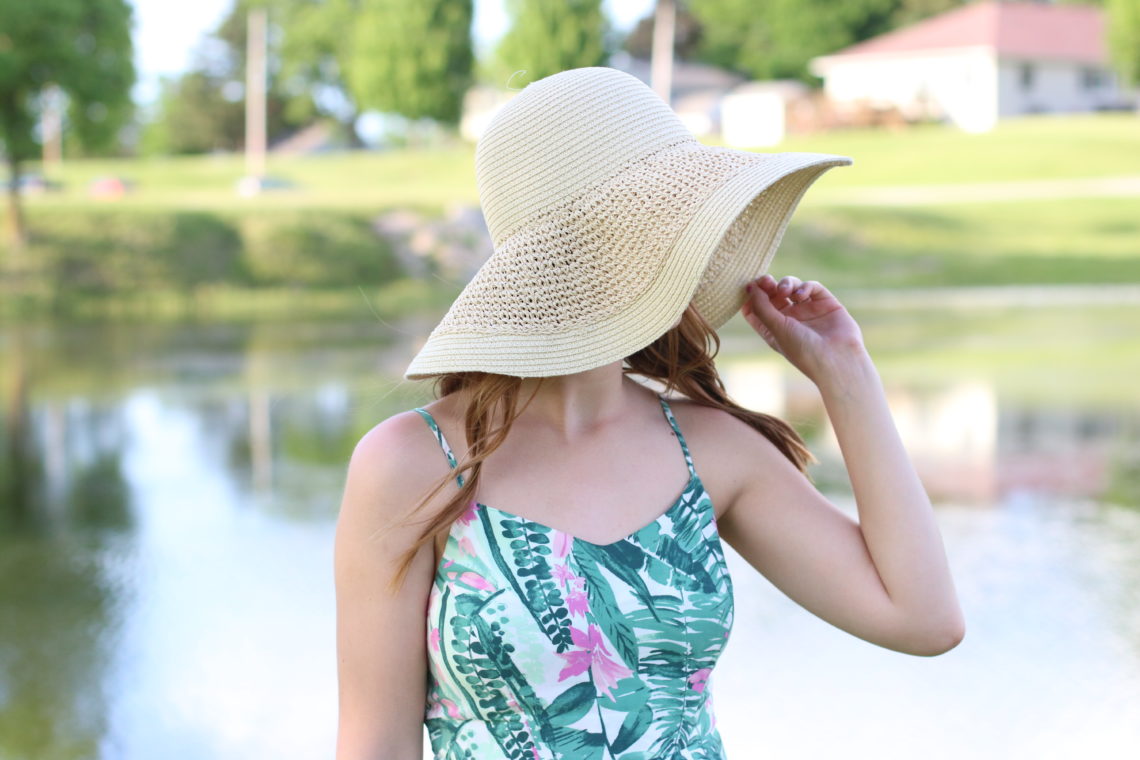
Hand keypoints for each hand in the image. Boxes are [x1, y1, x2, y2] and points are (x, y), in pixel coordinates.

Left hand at [741, 274, 866, 383]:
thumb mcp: (776, 329)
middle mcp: (790, 319)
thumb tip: (750, 286)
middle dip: (767, 286)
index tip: (748, 287)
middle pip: (772, 295)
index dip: (750, 297)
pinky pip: (812, 287)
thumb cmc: (803, 350)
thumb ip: (761, 307)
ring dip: (785, 283)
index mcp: (774, 329)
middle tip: (765, 280)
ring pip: (791, 287)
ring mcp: (808, 310)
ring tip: (784, 290)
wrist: (837, 359)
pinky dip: (805, 286)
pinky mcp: (826, 303)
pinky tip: (801, 295)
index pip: (756, 310)